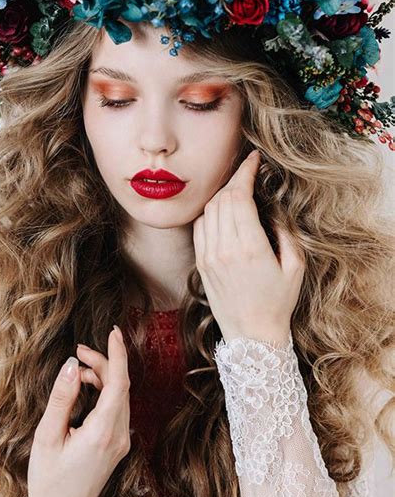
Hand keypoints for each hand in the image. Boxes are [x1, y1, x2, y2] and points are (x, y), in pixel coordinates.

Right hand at [27, 326, 130, 496]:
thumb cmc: (48, 481)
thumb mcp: (47, 437)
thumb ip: (61, 399)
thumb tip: (71, 367)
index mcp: (103, 433)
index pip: (119, 383)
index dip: (118, 354)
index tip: (113, 332)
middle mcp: (119, 437)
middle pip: (121, 387)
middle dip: (103, 363)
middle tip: (78, 351)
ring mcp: (121, 443)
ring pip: (120, 398)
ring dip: (104, 378)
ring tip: (78, 369)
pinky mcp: (117, 447)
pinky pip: (118, 410)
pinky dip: (105, 393)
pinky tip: (87, 389)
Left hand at [192, 150, 304, 346]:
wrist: (251, 337)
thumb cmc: (278, 303)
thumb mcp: (295, 267)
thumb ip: (285, 233)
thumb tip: (272, 208)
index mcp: (250, 248)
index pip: (240, 196)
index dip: (245, 172)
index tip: (254, 159)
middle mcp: (225, 249)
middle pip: (222, 198)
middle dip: (235, 178)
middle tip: (248, 171)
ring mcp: (209, 256)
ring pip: (209, 209)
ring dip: (223, 193)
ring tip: (238, 189)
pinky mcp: (201, 263)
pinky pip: (200, 226)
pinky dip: (210, 211)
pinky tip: (223, 210)